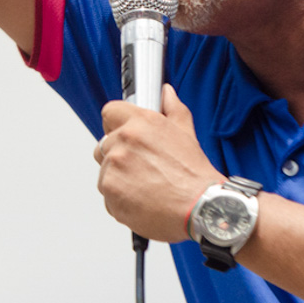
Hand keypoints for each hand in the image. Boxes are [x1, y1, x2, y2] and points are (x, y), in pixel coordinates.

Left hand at [93, 85, 223, 241]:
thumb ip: (172, 109)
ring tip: (144, 185)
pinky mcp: (110, 192)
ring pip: (105, 170)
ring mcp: (114, 167)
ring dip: (118, 178)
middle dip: (118, 154)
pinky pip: (106, 194)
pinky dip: (119, 199)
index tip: (120, 131)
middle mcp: (124, 142)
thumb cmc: (194, 176)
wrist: (199, 208)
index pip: (110, 112)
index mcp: (141, 123)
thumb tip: (166, 94)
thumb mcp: (187, 134)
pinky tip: (141, 199)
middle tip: (140, 166)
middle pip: (104, 144)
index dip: (115, 123)